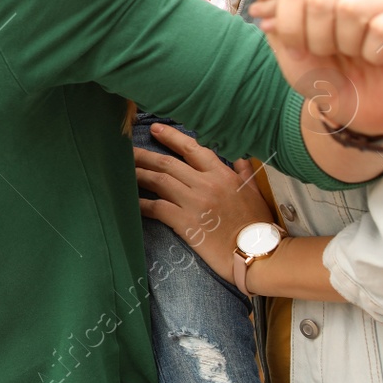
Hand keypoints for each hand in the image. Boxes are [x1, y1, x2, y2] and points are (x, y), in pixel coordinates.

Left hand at [135, 125, 275, 284]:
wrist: (259, 252)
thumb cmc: (258, 225)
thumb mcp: (255, 192)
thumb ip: (244, 172)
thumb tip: (239, 156)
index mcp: (222, 174)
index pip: (193, 148)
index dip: (172, 137)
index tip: (156, 129)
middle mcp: (205, 183)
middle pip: (167, 163)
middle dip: (145, 155)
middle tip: (126, 149)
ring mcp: (194, 202)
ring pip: (158, 180)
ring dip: (138, 174)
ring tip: (123, 170)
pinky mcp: (185, 222)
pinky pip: (156, 207)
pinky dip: (141, 203)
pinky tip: (130, 201)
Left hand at [249, 0, 382, 135]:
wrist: (349, 109)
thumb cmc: (318, 71)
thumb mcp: (283, 36)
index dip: (286, 20)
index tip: (291, 42)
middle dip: (313, 38)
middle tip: (328, 53)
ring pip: (351, 9)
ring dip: (343, 45)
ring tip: (354, 54)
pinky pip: (382, 29)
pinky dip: (372, 54)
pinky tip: (378, 58)